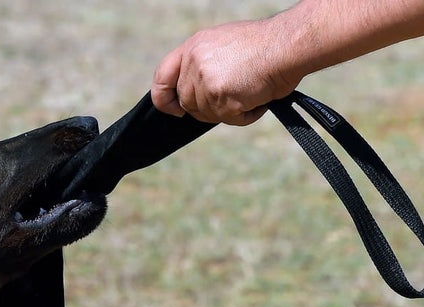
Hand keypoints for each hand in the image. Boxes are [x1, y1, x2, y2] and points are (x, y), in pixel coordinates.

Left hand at [151, 20, 301, 124]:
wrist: (287, 45)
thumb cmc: (263, 47)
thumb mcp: (222, 46)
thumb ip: (201, 66)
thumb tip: (192, 95)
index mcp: (193, 47)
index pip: (161, 78)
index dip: (164, 100)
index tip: (175, 111)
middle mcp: (195, 62)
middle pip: (188, 103)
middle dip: (208, 108)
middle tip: (235, 95)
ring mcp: (206, 80)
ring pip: (208, 115)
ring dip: (230, 111)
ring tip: (251, 91)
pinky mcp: (220, 97)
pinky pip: (229, 120)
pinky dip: (246, 116)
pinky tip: (258, 99)